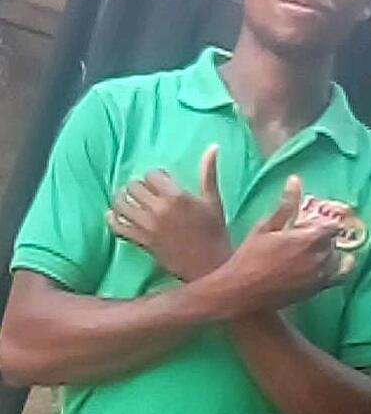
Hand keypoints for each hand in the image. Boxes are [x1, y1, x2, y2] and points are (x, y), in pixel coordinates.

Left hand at [108, 146, 230, 280]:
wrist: (210, 266)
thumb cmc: (215, 233)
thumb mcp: (213, 201)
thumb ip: (208, 173)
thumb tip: (213, 146)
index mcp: (177, 196)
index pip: (151, 175)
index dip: (155, 176)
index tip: (160, 182)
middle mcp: (159, 210)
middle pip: (134, 187)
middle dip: (138, 186)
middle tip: (145, 192)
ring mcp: (148, 227)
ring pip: (121, 204)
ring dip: (122, 199)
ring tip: (128, 200)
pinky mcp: (142, 242)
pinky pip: (118, 227)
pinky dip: (113, 219)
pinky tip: (114, 215)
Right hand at [218, 176, 354, 314]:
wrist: (241, 293)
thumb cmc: (250, 258)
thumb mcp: (266, 227)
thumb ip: (286, 205)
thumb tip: (295, 179)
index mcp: (309, 239)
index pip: (332, 225)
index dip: (319, 223)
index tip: (304, 224)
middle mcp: (320, 258)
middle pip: (334, 241)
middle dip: (322, 237)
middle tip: (300, 238)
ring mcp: (320, 276)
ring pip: (337, 259)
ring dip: (327, 253)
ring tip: (306, 253)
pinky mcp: (316, 290)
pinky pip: (338, 278)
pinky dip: (335, 269)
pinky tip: (318, 267)